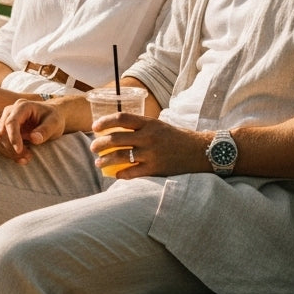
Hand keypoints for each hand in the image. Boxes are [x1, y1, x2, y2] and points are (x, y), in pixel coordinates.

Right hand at [0, 99, 65, 164]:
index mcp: (22, 106)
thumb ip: (45, 130)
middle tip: (29, 157)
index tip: (20, 151)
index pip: (11, 122)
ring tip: (26, 158)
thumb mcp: (55, 123)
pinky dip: (5, 152)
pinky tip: (19, 157)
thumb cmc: (53, 118)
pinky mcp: (2, 130)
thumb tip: (34, 139)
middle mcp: (9, 112)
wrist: (50, 118)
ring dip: (8, 152)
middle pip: (1, 132)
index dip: (13, 138)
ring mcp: (4, 120)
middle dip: (12, 148)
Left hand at [89, 114, 207, 178]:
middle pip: (116, 138)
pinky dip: (121, 174)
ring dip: (105, 160)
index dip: (105, 122)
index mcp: (149, 123)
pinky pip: (132, 172)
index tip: (95, 127)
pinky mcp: (155, 169)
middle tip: (93, 148)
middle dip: (100, 144)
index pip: (121, 118)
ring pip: (120, 156)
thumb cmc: (177, 138)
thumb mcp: (159, 126)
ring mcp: (151, 154)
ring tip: (99, 163)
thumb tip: (118, 131)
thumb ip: (141, 128)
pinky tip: (116, 174)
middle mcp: (149, 137)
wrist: (200, 151)